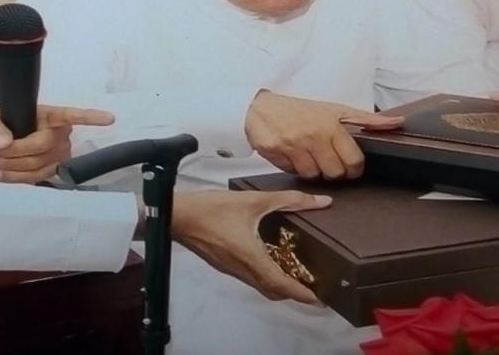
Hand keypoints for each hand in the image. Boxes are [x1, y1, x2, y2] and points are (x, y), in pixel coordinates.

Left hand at [0, 105, 114, 182]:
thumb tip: (3, 142)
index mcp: (47, 114)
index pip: (70, 115)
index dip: (90, 117)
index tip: (109, 119)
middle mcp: (57, 134)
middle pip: (44, 144)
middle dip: (16, 150)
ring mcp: (55, 154)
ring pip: (38, 163)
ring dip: (13, 165)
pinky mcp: (49, 172)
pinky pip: (35, 177)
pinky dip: (15, 177)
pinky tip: (0, 173)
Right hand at [170, 189, 331, 303]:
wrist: (178, 215)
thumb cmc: (213, 209)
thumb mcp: (253, 200)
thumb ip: (288, 200)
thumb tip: (320, 202)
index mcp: (252, 259)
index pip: (282, 286)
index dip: (303, 294)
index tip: (320, 298)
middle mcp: (242, 270)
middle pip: (273, 291)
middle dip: (294, 293)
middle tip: (312, 285)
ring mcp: (231, 269)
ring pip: (260, 285)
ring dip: (279, 284)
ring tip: (295, 272)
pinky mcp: (223, 264)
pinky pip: (249, 277)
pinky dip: (265, 274)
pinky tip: (269, 258)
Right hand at [245, 90, 402, 179]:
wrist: (262, 105)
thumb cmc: (303, 110)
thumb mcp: (336, 110)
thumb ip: (368, 120)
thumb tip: (399, 122)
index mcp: (331, 125)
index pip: (354, 161)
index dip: (354, 169)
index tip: (349, 166)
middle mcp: (312, 135)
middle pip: (335, 173)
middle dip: (333, 171)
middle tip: (326, 159)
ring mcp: (291, 144)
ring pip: (313, 176)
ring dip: (312, 169)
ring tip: (307, 155)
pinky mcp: (273, 150)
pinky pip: (291, 172)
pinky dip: (292, 167)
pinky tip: (291, 154)